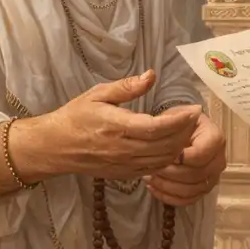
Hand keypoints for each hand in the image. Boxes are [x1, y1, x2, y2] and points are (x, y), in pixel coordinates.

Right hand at [14, 70, 200, 181]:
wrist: (54, 147)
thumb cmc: (75, 117)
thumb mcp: (97, 94)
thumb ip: (127, 86)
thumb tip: (151, 75)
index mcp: (117, 127)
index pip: (157, 127)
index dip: (180, 120)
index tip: (194, 109)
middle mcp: (123, 149)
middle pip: (166, 144)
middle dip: (186, 131)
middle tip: (194, 117)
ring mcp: (125, 164)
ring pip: (163, 159)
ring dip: (180, 145)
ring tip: (187, 129)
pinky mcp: (125, 174)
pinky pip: (154, 168)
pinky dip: (169, 158)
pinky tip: (174, 145)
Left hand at [145, 113, 225, 206]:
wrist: (185, 131)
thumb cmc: (180, 123)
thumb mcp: (178, 116)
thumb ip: (176, 125)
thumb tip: (174, 132)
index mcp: (215, 139)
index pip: (200, 155)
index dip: (180, 158)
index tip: (163, 156)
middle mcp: (218, 160)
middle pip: (196, 175)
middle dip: (170, 174)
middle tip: (151, 169)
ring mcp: (213, 177)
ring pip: (191, 190)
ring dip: (167, 187)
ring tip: (149, 178)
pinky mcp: (204, 189)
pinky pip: (188, 200)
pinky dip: (169, 197)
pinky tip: (154, 188)